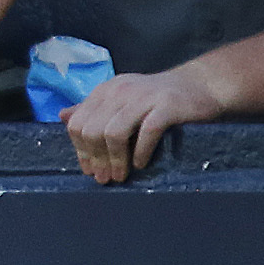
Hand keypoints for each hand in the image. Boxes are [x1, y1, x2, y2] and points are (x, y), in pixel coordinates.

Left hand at [61, 68, 221, 183]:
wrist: (200, 86)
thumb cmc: (158, 98)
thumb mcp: (121, 99)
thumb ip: (93, 108)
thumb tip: (63, 117)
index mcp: (105, 91)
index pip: (78, 123)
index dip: (80, 150)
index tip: (88, 170)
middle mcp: (119, 91)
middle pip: (93, 130)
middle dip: (96, 158)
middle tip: (104, 178)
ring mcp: (143, 97)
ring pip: (114, 133)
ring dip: (115, 160)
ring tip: (121, 176)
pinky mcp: (166, 106)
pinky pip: (146, 132)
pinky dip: (140, 151)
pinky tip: (140, 164)